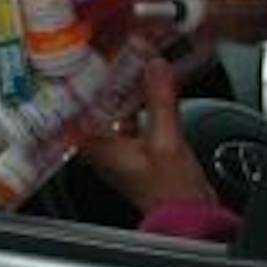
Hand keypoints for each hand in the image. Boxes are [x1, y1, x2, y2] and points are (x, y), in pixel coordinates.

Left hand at [77, 54, 215, 213]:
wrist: (192, 217)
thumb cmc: (171, 194)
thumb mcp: (166, 141)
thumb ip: (160, 101)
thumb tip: (155, 66)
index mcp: (97, 147)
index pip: (73, 107)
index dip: (75, 80)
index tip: (79, 55)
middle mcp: (102, 147)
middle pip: (94, 104)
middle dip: (101, 78)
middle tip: (105, 49)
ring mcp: (120, 148)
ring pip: (113, 109)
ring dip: (120, 88)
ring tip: (125, 59)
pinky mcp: (138, 149)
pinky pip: (132, 117)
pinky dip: (138, 101)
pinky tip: (148, 84)